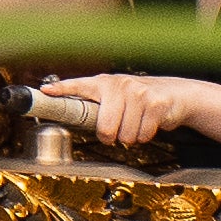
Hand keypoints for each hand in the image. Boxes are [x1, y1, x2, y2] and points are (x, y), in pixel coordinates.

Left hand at [44, 72, 191, 150]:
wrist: (174, 94)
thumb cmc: (137, 98)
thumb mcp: (113, 96)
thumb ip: (93, 105)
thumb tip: (70, 118)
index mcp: (102, 83)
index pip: (77, 85)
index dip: (61, 90)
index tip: (45, 92)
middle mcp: (119, 85)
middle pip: (105, 127)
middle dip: (109, 136)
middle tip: (115, 131)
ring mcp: (138, 93)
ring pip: (125, 134)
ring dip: (130, 137)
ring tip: (134, 124)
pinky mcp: (156, 104)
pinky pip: (143, 134)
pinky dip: (145, 136)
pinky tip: (147, 123)